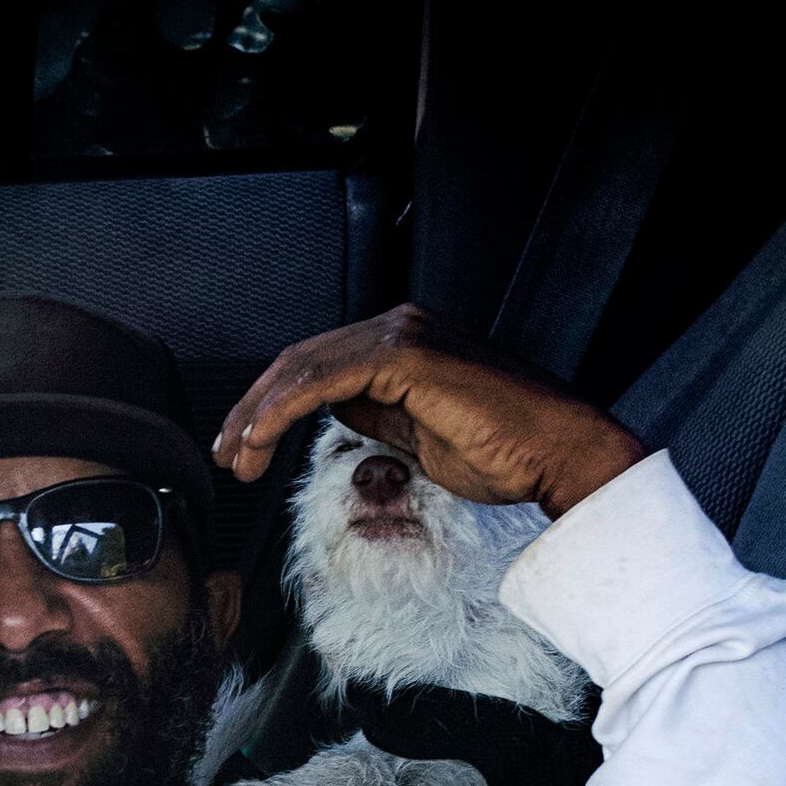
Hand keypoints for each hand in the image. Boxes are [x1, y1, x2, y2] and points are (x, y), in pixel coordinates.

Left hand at [212, 304, 649, 516]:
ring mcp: (402, 335)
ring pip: (303, 367)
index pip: (317, 365)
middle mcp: (400, 327)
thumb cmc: (506, 450)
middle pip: (300, 361)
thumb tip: (332, 409)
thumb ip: (375, 414)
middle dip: (253, 409)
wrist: (558, 453)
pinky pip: (323, 380)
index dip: (271, 404)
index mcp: (404, 342)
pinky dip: (282, 411)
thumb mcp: (419, 435)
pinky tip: (261, 440)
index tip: (244, 447)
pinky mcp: (405, 356)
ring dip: (259, 415)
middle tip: (226, 452)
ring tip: (237, 457)